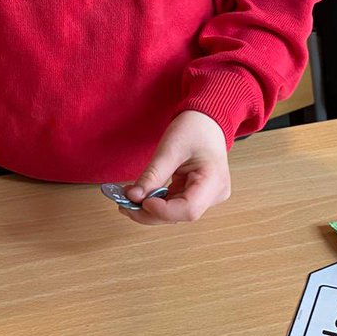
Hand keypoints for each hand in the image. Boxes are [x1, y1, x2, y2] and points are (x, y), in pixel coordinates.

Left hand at [122, 110, 230, 225]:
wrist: (206, 119)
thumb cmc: (195, 128)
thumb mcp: (171, 149)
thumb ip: (153, 175)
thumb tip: (133, 197)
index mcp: (214, 182)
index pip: (188, 210)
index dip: (162, 210)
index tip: (139, 201)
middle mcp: (213, 195)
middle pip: (178, 216)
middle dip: (149, 212)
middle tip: (123, 203)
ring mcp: (204, 197)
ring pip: (173, 214)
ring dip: (148, 209)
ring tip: (127, 198)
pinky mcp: (193, 195)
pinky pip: (172, 204)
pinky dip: (154, 202)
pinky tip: (138, 196)